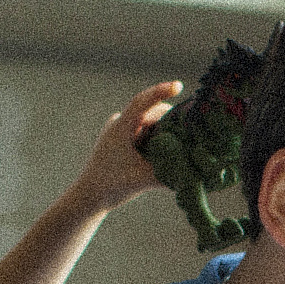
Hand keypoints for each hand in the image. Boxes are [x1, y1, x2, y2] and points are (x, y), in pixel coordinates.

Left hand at [65, 79, 181, 215]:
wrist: (89, 197)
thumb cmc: (112, 187)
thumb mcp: (142, 180)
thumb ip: (168, 174)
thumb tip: (195, 171)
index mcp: (121, 127)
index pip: (142, 101)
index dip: (160, 91)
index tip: (179, 86)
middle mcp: (119, 123)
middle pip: (151, 111)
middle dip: (171, 118)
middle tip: (191, 130)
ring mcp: (118, 130)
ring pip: (149, 121)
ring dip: (164, 129)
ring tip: (179, 144)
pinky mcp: (121, 138)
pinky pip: (143, 130)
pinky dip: (156, 136)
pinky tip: (165, 150)